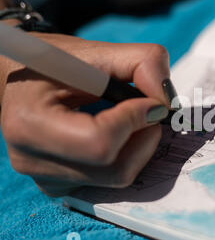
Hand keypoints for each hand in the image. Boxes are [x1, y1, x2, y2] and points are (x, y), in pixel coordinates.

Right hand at [0, 32, 170, 196]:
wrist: (20, 82)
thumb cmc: (55, 63)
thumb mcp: (96, 51)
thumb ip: (141, 62)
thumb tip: (167, 102)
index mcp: (29, 124)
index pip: (100, 142)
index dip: (135, 120)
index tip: (148, 100)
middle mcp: (33, 162)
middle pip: (116, 168)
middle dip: (145, 136)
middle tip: (144, 109)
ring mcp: (48, 181)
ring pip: (120, 177)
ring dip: (140, 145)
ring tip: (128, 118)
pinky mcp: (62, 188)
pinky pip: (112, 181)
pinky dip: (128, 156)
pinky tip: (115, 133)